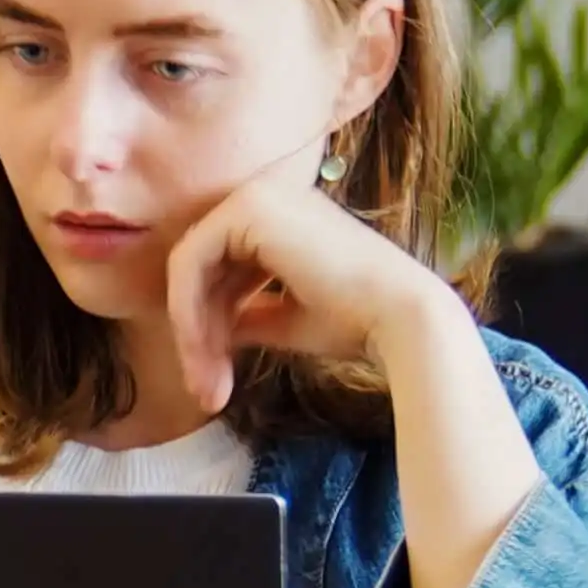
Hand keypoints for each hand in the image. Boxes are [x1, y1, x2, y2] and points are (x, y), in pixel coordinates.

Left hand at [155, 137, 470, 413]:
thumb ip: (245, 315)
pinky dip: (188, 312)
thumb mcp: (284, 319)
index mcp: (279, 216)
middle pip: (200, 269)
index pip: (219, 269)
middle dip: (197, 333)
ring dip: (192, 332)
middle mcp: (266, 196)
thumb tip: (208, 330)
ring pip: (188, 269)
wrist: (399, 317)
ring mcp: (256, 195)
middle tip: (207, 392)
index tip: (214, 381)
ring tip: (209, 386)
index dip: (208, 326)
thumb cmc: (354, 321)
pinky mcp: (247, 208)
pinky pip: (189, 262)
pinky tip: (205, 353)